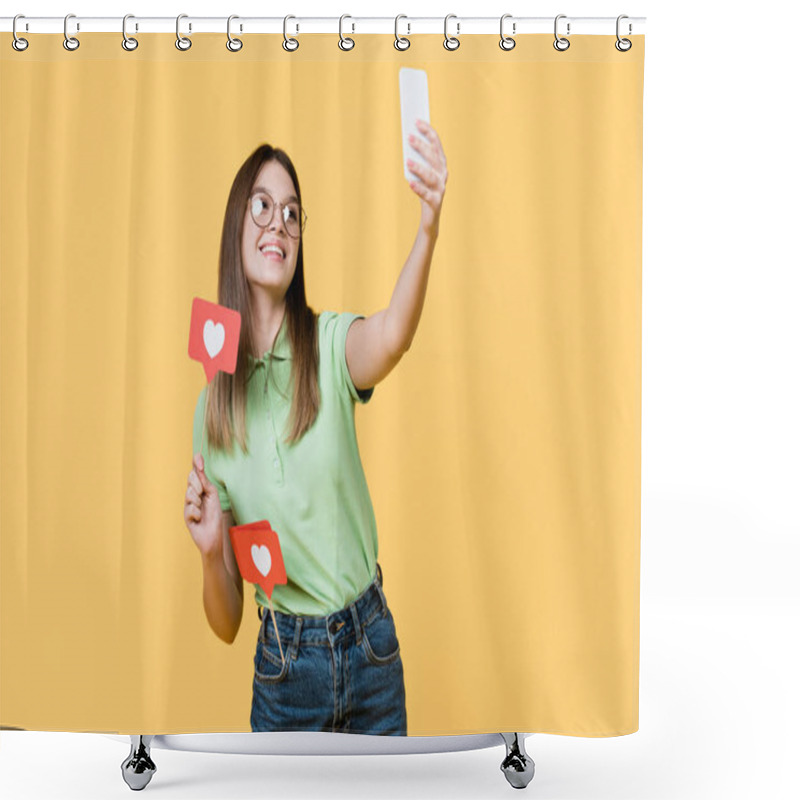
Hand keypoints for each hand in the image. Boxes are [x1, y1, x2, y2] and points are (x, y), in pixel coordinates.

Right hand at [184, 453, 223, 557]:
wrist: (213, 536)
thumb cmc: (214, 516)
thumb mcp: (213, 496)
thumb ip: (205, 483)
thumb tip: (199, 468)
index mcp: (201, 489)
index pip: (196, 473)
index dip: (196, 463)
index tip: (199, 455)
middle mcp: (193, 495)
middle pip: (190, 479)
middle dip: (198, 484)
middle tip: (202, 493)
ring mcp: (188, 505)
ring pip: (189, 493)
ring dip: (198, 502)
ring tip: (202, 511)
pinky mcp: (186, 516)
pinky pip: (189, 508)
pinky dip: (197, 514)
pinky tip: (199, 519)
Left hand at [407, 119, 447, 236]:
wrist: (430, 217)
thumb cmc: (424, 191)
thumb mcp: (421, 174)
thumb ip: (417, 160)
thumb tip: (407, 142)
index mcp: (441, 165)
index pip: (436, 145)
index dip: (428, 132)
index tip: (417, 121)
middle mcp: (443, 175)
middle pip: (433, 158)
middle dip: (422, 146)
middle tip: (409, 137)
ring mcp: (440, 189)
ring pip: (431, 176)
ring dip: (419, 167)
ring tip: (407, 161)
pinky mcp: (435, 202)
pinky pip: (426, 194)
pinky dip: (418, 188)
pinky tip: (410, 182)